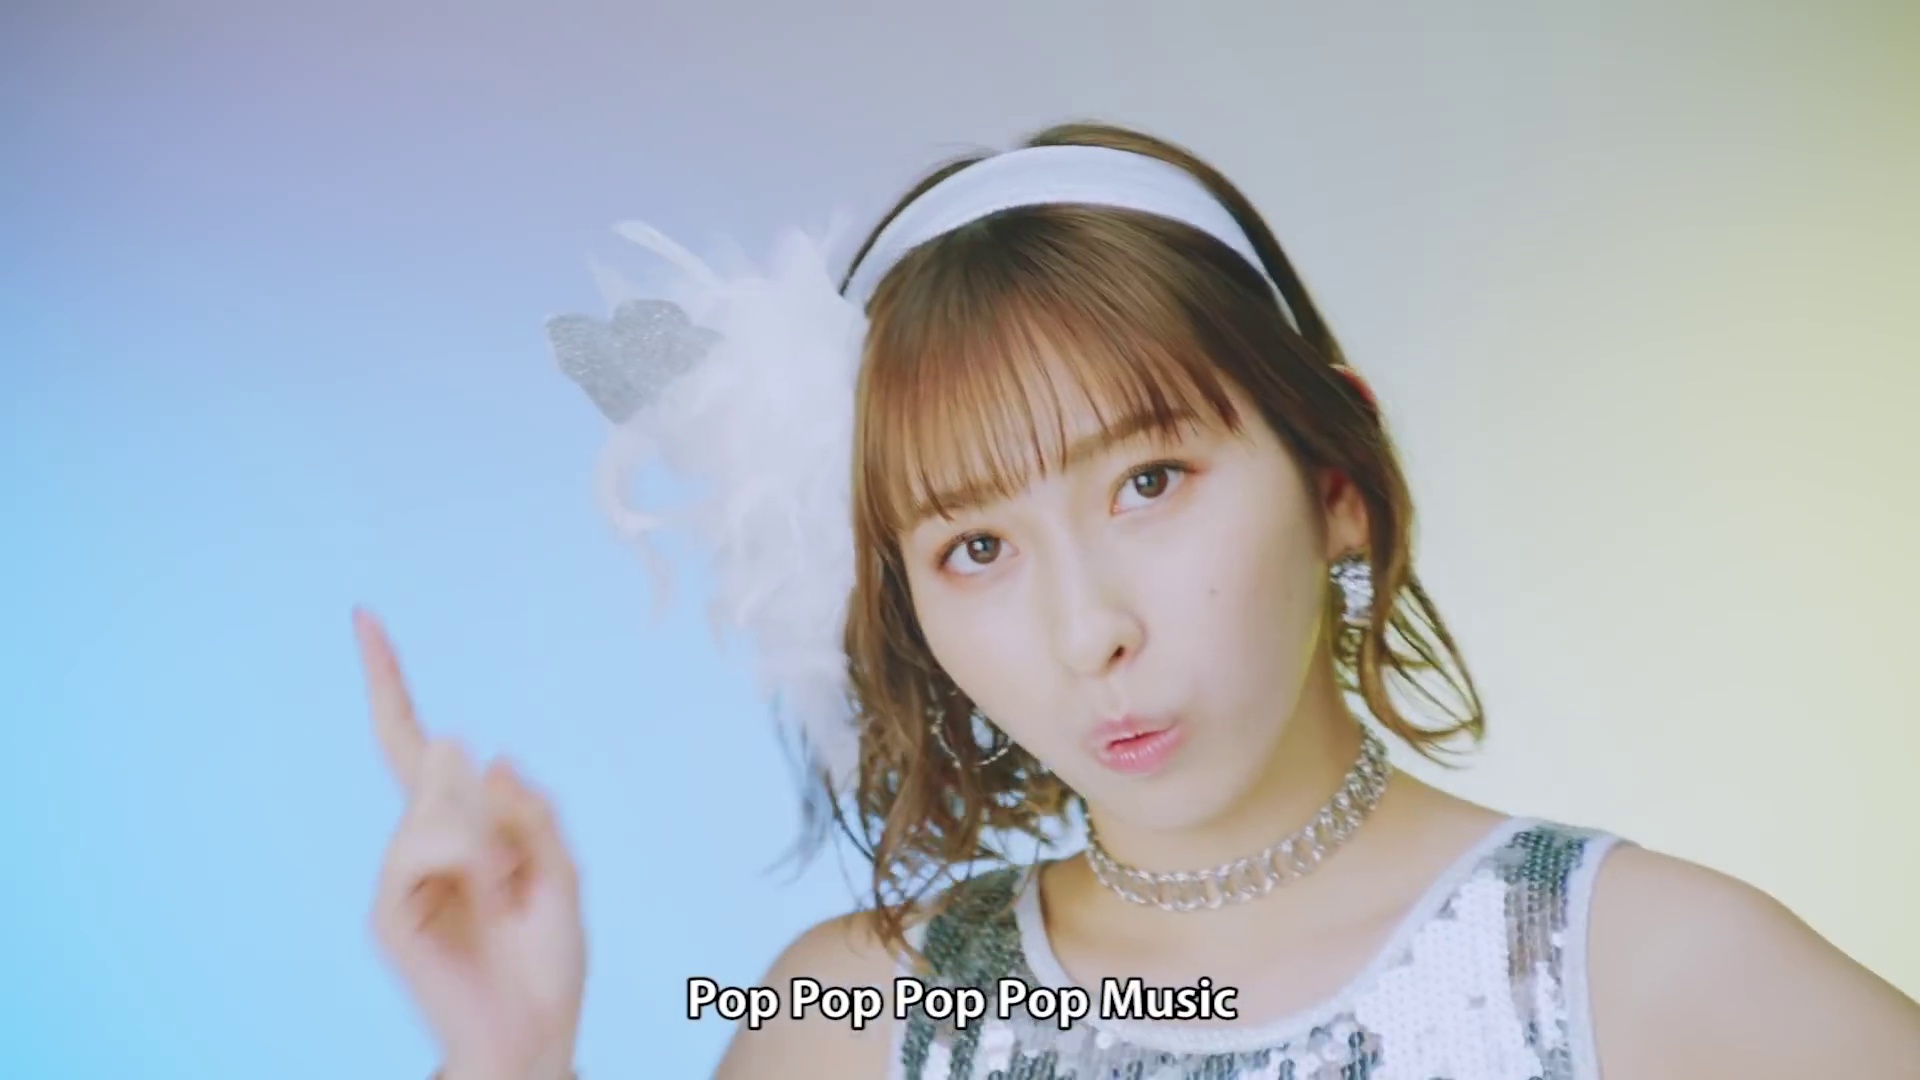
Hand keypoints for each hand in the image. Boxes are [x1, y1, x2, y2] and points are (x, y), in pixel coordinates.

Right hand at [357, 608, 585, 1079]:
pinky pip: (422, 849)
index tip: (363, 617)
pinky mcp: (387, 911)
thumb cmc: (547, 959)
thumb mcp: (563, 869)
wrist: (533, 1032)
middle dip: (494, 808)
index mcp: (457, 825)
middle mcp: (417, 841)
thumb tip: (486, 755)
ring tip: (504, 894)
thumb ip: (531, 810)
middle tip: (516, 873)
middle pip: (438, 766)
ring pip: (436, 806)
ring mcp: (398, 876)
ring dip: (488, 843)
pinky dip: (469, 863)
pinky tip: (487, 896)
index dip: (388, 680)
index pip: (412, 740)